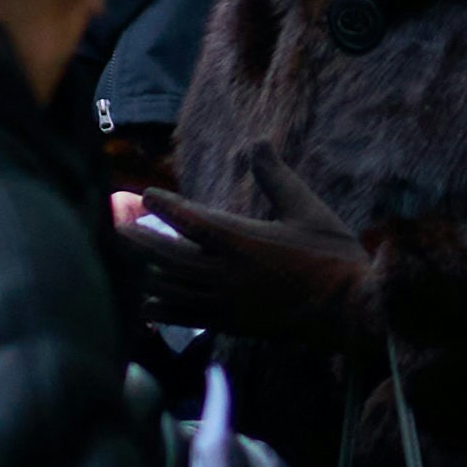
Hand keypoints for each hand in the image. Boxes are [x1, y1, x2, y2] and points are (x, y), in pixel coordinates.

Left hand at [112, 180, 375, 344]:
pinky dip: (161, 308)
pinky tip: (146, 303)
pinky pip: (184, 317)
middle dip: (140, 238)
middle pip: (169, 254)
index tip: (146, 194)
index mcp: (244, 241)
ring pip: (172, 286)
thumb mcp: (308, 208)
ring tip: (127, 257)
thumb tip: (257, 142)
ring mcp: (226, 302)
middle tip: (117, 224)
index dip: (165, 206)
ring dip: (147, 269)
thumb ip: (276, 177)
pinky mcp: (231, 324)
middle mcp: (227, 273)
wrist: (350, 310)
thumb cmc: (333, 256)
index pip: (192, 219)